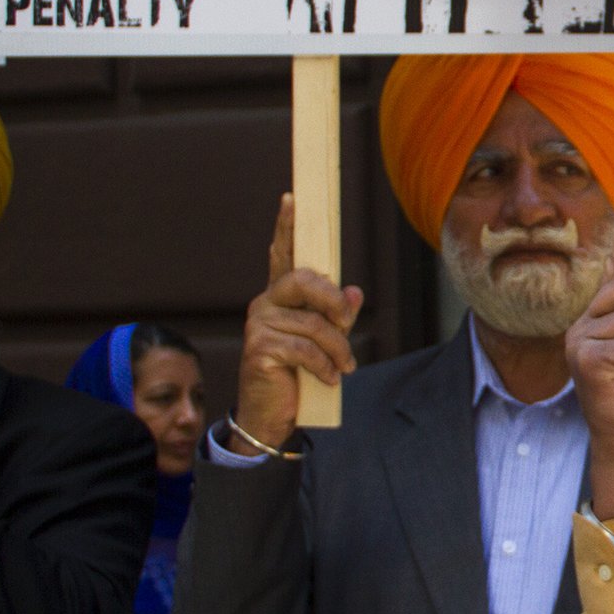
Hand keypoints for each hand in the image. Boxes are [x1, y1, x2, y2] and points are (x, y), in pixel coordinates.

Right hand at [233, 193, 363, 449]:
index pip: (282, 255)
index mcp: (280, 297)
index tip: (291, 198)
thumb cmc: (299, 374)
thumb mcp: (325, 342)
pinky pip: (305, 348)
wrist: (272, 416)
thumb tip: (355, 291)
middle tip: (346, 320)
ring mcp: (259, 325)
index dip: (286, 228)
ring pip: (312, 322)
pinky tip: (328, 378)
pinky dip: (325, 365)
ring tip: (343, 366)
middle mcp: (265, 304)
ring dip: (337, 348)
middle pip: (303, 280)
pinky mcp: (259, 348)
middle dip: (332, 299)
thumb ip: (338, 316)